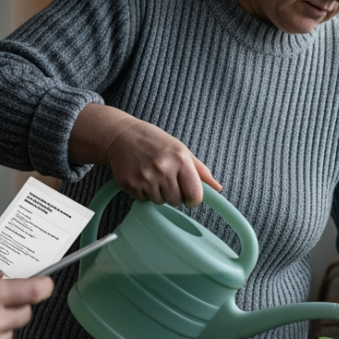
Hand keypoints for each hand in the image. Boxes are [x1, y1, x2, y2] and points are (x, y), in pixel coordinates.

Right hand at [68, 104, 221, 206]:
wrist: (121, 136)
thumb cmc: (154, 141)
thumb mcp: (181, 150)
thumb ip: (200, 171)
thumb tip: (217, 188)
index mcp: (180, 159)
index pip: (194, 195)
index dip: (193, 199)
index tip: (189, 194)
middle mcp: (163, 169)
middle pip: (177, 201)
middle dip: (174, 194)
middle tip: (166, 178)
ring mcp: (146, 178)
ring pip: (160, 202)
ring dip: (158, 193)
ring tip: (152, 175)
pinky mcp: (130, 184)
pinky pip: (144, 200)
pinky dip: (143, 192)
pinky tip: (141, 176)